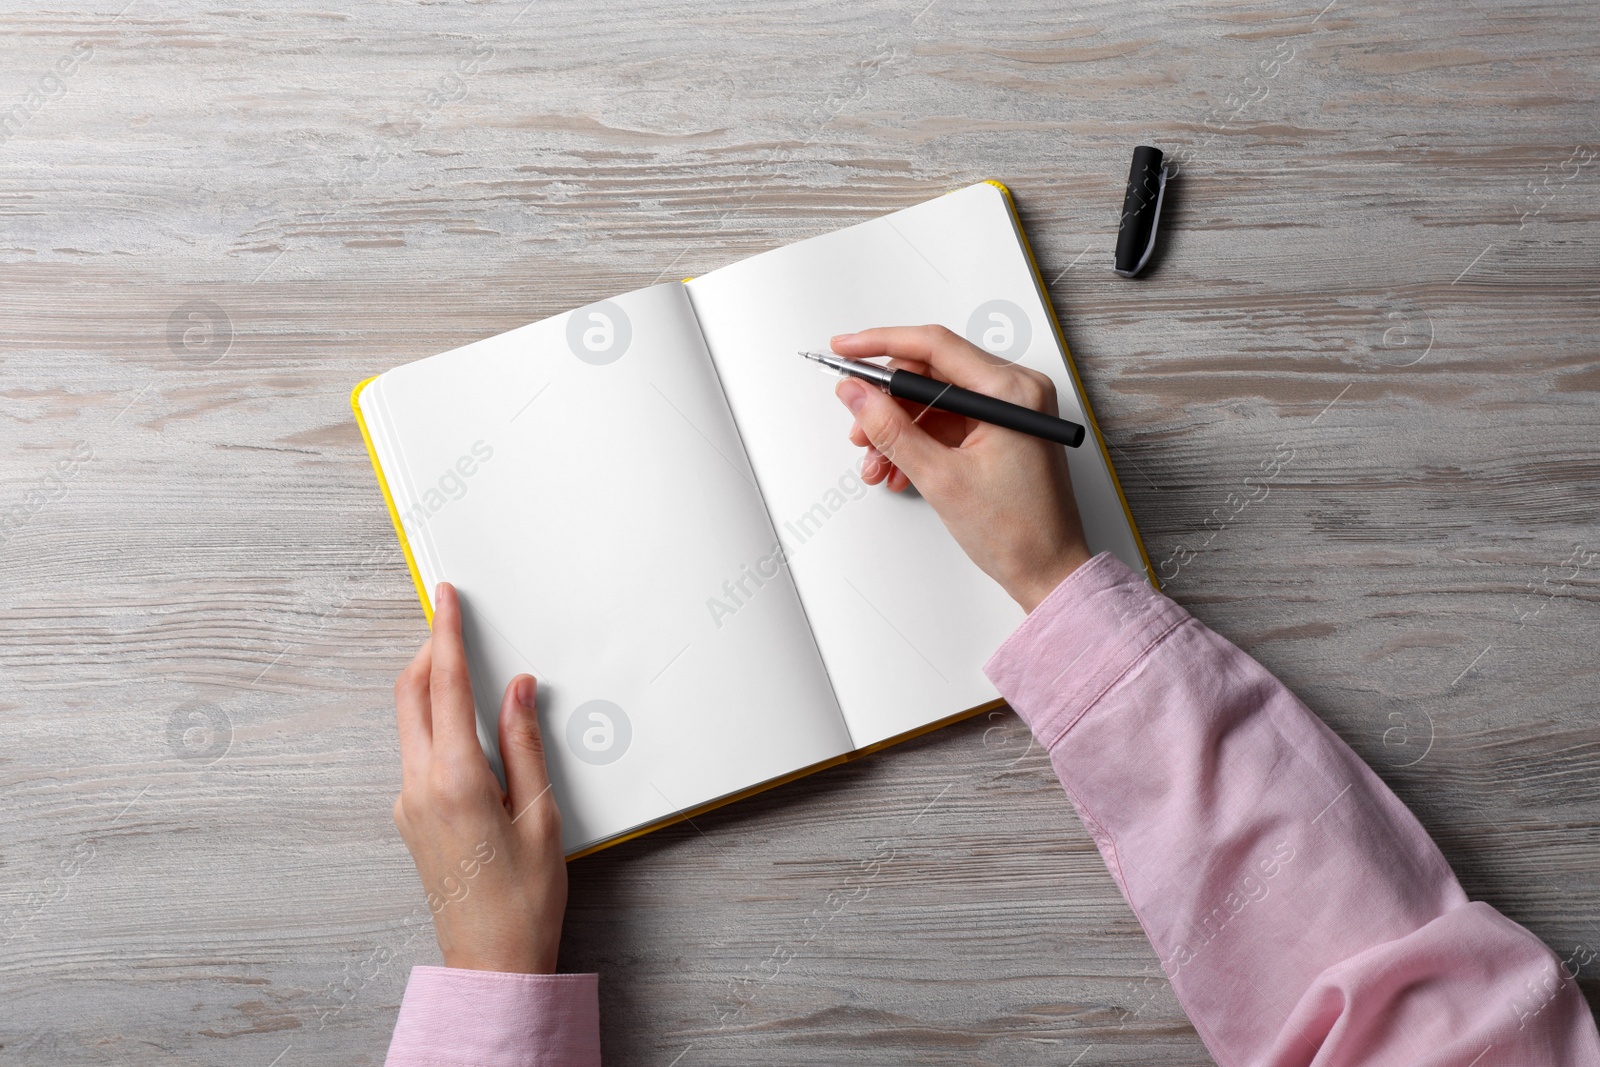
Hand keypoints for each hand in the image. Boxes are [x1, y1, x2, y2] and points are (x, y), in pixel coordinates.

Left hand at [392, 582, 566, 972]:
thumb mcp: (541, 816)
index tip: (446, 598)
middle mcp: (419, 787)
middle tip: (451, 620)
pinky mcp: (410, 819)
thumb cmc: (524, 901)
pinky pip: (417, 752)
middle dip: (429, 651)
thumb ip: (526, 744)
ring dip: (430, 686)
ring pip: (409, 723)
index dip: (447, 634)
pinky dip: (434, 723)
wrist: (489, 963)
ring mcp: (407, 805)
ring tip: (463, 667)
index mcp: (455, 779)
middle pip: (412, 695)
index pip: (446, 686)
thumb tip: (518, 689)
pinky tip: (466, 727)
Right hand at [831, 326, 1091, 612]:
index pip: (934, 346)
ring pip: (936, 401)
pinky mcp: (1004, 430)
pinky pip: (950, 422)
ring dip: (899, 428)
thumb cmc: (1018, 532)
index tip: (845, 348)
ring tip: (878, 463)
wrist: (1048, 571)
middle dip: (888, 402)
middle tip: (858, 426)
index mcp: (1012, 392)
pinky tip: (900, 469)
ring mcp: (1011, 411)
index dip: (880, 344)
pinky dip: (920, 442)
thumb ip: (892, 430)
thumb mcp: (941, 479)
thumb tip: (856, 394)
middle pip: (932, 373)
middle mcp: (1017, 391)